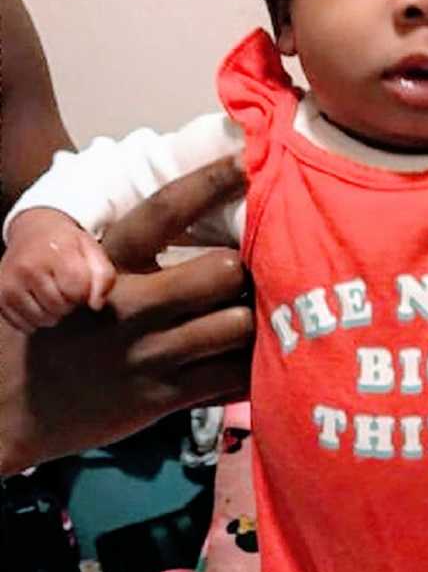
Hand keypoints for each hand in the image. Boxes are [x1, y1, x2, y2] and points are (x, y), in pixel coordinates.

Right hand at [0, 155, 253, 474]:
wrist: (8, 410)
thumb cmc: (48, 330)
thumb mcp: (59, 275)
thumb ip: (114, 247)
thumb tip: (183, 215)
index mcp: (104, 262)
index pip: (165, 210)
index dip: (210, 182)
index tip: (248, 161)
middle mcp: (130, 305)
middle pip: (224, 271)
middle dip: (250, 269)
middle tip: (259, 270)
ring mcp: (149, 355)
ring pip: (239, 325)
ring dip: (257, 317)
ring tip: (259, 313)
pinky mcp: (164, 399)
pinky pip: (233, 376)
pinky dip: (252, 364)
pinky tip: (252, 357)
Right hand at [0, 208, 115, 330]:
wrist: (32, 231)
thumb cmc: (68, 244)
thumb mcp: (93, 251)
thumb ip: (104, 277)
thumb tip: (96, 306)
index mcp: (56, 253)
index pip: (78, 291)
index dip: (85, 292)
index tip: (82, 282)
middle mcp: (28, 268)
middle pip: (61, 307)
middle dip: (70, 302)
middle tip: (66, 286)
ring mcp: (10, 283)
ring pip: (43, 319)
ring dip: (54, 313)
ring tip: (54, 293)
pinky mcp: (0, 297)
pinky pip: (25, 325)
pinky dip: (36, 319)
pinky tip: (39, 300)